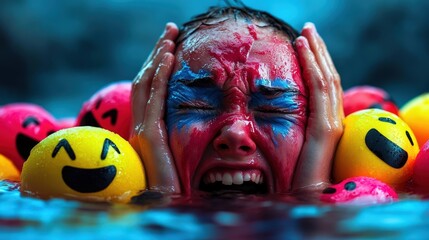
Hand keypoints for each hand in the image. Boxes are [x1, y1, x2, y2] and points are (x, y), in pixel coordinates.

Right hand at [129, 23, 180, 192]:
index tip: (171, 45)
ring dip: (157, 57)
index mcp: (148, 128)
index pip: (151, 88)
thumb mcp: (181, 152)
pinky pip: (153, 99)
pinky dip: (159, 76)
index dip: (159, 64)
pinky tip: (168, 57)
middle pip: (146, 80)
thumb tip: (202, 114)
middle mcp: (141, 125)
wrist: (168, 205)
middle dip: (157, 53)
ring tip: (169, 36)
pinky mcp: (148, 136)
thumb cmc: (180, 184)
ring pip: (146, 84)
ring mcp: (142, 130)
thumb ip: (181, 132)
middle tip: (170, 31)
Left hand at [292, 22, 343, 190]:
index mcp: (324, 123)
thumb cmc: (293, 178)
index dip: (316, 63)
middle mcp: (332, 120)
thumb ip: (291, 127)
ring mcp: (331, 123)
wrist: (304, 200)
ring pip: (326, 78)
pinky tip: (303, 48)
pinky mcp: (325, 128)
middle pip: (327, 77)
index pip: (323, 86)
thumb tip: (275, 112)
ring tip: (306, 32)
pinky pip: (319, 88)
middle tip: (309, 29)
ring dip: (316, 52)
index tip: (305, 44)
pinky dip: (312, 65)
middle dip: (318, 51)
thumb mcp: (291, 145)